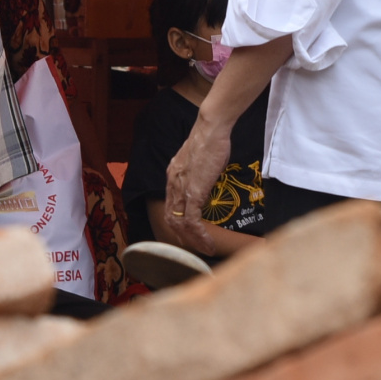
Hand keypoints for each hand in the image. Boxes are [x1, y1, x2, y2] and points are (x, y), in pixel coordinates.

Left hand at [163, 120, 231, 255]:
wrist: (211, 130)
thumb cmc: (210, 140)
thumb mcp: (200, 161)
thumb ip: (198, 174)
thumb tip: (206, 182)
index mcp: (173, 175)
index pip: (169, 205)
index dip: (177, 221)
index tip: (189, 232)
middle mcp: (172, 183)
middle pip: (170, 217)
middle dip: (182, 236)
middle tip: (195, 246)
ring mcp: (181, 189)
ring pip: (179, 223)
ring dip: (192, 240)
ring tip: (205, 249)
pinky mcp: (193, 192)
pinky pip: (192, 220)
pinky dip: (199, 235)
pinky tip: (208, 243)